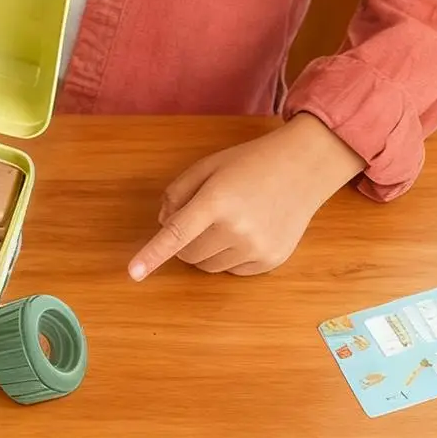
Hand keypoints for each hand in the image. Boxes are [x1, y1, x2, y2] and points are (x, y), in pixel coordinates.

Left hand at [128, 116, 364, 279]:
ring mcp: (257, 248)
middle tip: (199, 219)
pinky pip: (232, 271)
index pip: (177, 234)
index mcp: (216, 201)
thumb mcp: (206, 167)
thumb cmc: (248, 164)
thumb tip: (163, 225)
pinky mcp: (271, 261)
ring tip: (226, 223)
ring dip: (205, 251)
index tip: (133, 273)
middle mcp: (238, 229)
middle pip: (188, 255)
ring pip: (208, 267)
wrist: (303, 169)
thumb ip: (177, 193)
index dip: (152, 255)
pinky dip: (228, 257)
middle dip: (184, 243)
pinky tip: (245, 232)